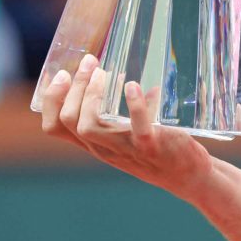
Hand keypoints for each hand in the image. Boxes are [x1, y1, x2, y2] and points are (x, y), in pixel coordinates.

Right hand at [40, 54, 212, 199]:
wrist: (190, 177)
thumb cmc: (160, 153)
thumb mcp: (134, 134)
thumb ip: (130, 114)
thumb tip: (140, 85)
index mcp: (95, 143)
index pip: (55, 127)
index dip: (51, 100)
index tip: (61, 74)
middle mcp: (104, 148)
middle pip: (70, 121)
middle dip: (74, 88)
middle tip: (90, 63)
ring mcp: (126, 149)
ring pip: (90, 126)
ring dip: (93, 95)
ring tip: (104, 72)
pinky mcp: (152, 146)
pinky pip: (138, 129)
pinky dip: (134, 106)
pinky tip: (133, 86)